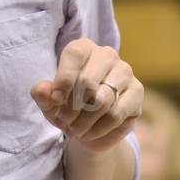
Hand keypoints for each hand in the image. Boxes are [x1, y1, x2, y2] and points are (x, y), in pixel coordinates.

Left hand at [30, 37, 143, 152]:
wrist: (89, 126)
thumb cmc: (65, 105)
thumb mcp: (49, 101)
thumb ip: (42, 94)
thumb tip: (41, 90)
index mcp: (83, 47)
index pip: (74, 55)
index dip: (63, 80)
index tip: (55, 101)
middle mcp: (106, 54)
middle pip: (88, 81)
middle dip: (72, 108)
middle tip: (63, 122)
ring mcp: (125, 71)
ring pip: (102, 100)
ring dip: (84, 121)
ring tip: (74, 130)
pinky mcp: (137, 91)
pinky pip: (116, 114)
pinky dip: (98, 128)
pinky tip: (89, 133)